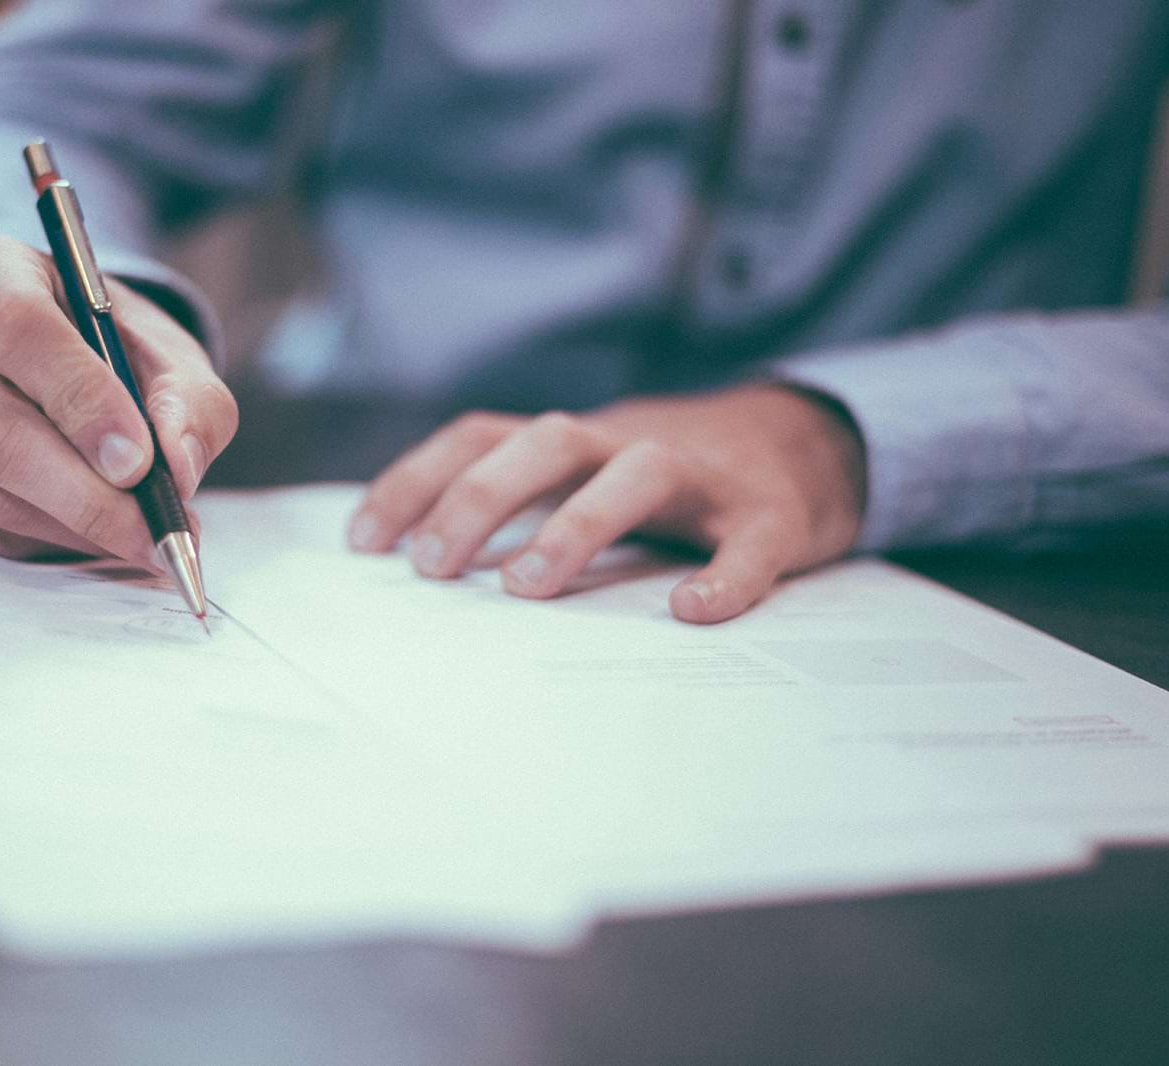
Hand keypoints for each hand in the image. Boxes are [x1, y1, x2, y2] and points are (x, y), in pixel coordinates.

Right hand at [0, 234, 236, 566]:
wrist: (64, 368)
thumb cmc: (116, 354)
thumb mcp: (172, 360)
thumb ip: (190, 405)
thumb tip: (178, 465)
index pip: (20, 331)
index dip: (81, 403)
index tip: (138, 463)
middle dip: (87, 496)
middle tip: (154, 534)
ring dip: (72, 527)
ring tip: (138, 538)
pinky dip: (39, 541)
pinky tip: (85, 532)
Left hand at [347, 385, 866, 622]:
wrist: (805, 443)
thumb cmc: (667, 480)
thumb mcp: (585, 475)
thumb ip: (520, 505)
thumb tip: (419, 566)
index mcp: (574, 441)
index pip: (480, 437)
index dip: (417, 480)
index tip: (362, 542)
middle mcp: (627, 443)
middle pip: (546, 442)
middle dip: (480, 497)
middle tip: (431, 567)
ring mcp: (703, 476)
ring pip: (637, 474)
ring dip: (576, 524)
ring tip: (527, 587)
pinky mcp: (771, 515)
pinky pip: (748, 542)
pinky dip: (724, 575)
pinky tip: (692, 612)